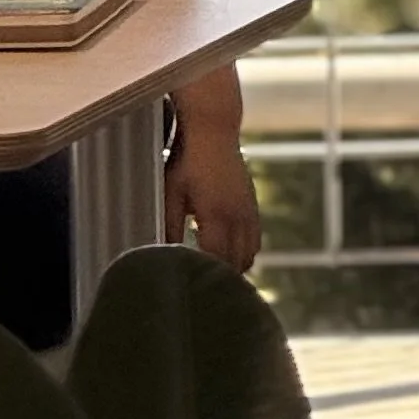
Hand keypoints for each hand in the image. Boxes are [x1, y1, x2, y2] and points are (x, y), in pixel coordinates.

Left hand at [164, 109, 260, 273]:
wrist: (214, 130)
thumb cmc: (186, 160)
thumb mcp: (171, 191)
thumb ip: (169, 224)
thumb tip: (164, 252)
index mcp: (216, 215)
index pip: (218, 259)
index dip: (208, 276)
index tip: (195, 287)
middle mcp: (238, 216)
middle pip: (237, 262)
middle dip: (222, 277)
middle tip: (204, 288)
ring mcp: (249, 211)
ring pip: (250, 253)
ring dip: (235, 266)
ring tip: (215, 275)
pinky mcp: (253, 206)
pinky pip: (255, 240)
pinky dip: (244, 252)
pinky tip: (227, 254)